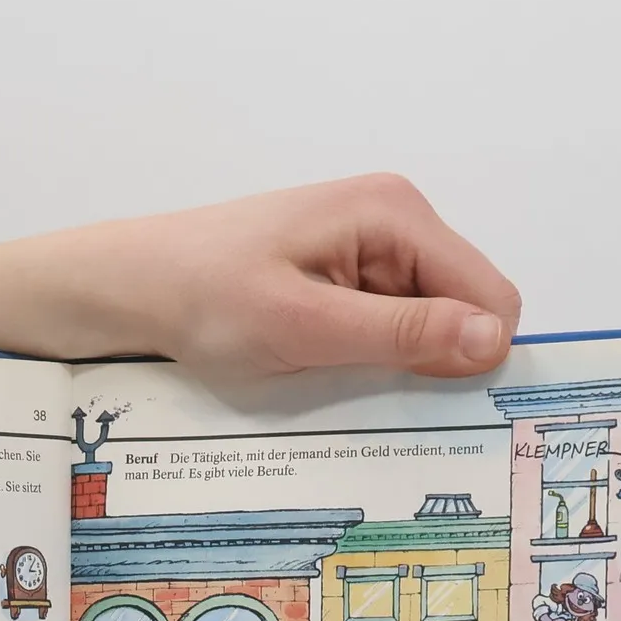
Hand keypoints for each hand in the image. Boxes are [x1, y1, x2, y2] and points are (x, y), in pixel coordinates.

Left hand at [0, 177, 518, 378]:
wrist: (125, 289)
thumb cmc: (200, 298)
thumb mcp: (305, 327)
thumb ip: (403, 336)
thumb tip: (495, 343)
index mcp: (397, 213)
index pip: (493, 298)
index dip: (474, 360)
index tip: (430, 407)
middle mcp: (394, 219)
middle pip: (465, 313)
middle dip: (432, 364)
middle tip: (366, 399)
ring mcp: (368, 249)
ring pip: (426, 329)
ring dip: (392, 368)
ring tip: (330, 381)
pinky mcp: (341, 278)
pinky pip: (385, 330)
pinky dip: (364, 361)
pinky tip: (317, 373)